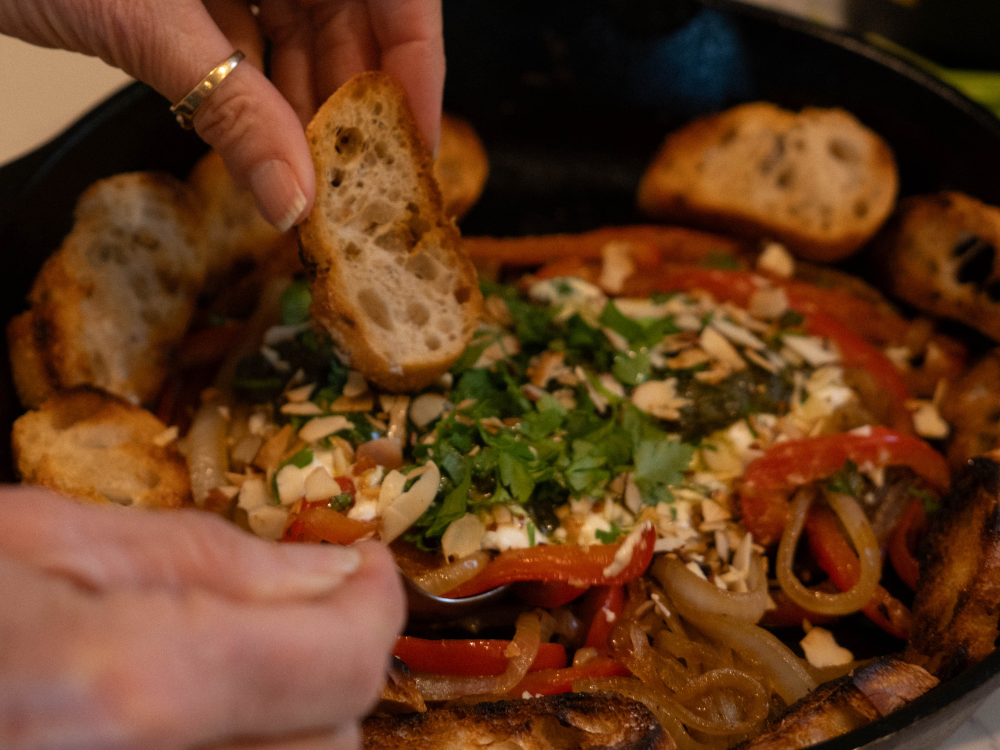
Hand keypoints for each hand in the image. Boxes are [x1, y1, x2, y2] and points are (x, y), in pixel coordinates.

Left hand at [0, 0, 444, 231]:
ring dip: (308, 121)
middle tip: (360, 192)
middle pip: (353, 29)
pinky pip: (253, 52)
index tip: (420, 146)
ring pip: (303, 47)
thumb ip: (229, 107)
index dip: (420, 68)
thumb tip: (293, 197)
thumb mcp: (142, 17)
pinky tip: (266, 155)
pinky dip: (260, 105)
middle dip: (357, 114)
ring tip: (314, 190)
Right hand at [0, 487, 404, 748]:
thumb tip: (325, 569)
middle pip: (330, 741)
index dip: (375, 604)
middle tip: (308, 603)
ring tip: (246, 650)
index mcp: (132, 681)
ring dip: (297, 711)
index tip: (368, 563)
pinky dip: (248, 740)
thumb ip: (195, 556)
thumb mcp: (34, 538)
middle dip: (339, 662)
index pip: (338, 663)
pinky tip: (202, 702)